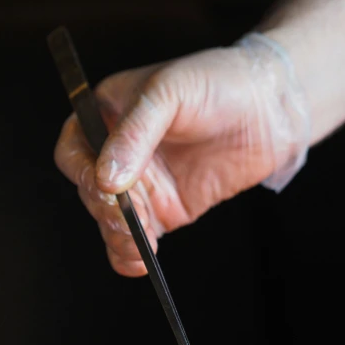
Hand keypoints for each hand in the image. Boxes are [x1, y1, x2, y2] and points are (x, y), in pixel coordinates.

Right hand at [55, 39, 307, 275]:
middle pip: (91, 192)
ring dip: (118, 237)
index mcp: (107, 116)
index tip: (104, 187)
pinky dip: (132, 254)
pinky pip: (138, 238)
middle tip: (129, 219)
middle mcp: (119, 153)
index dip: (82, 172)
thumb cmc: (217, 82)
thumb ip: (134, 135)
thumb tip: (106, 180)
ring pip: (111, 221)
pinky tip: (141, 261)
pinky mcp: (166, 209)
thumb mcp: (169, 94)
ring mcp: (143, 184)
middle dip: (106, 210)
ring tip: (138, 246)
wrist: (271, 108)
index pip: (74, 150)